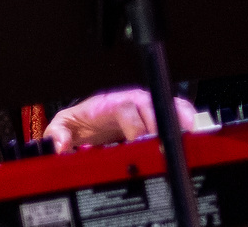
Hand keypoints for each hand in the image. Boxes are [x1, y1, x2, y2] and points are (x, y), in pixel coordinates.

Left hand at [46, 89, 196, 149]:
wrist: (91, 117)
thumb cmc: (82, 120)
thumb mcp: (64, 125)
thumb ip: (58, 134)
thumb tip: (58, 145)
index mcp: (109, 103)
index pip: (126, 107)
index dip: (136, 124)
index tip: (140, 142)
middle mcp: (130, 99)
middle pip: (151, 104)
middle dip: (160, 125)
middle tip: (163, 147)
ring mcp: (144, 104)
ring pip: (166, 103)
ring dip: (178, 118)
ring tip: (186, 137)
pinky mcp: (155, 112)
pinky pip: (175, 108)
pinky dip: (185, 116)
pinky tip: (190, 131)